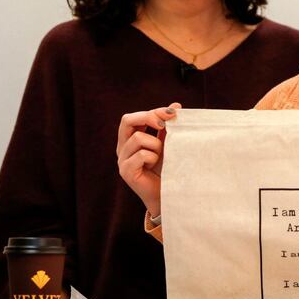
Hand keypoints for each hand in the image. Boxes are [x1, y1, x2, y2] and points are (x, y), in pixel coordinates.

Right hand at [117, 102, 181, 216]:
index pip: (134, 117)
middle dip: (148, 118)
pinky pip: (141, 155)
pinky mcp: (126, 172)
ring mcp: (122, 160)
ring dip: (155, 144)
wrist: (168, 193)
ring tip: (161, 155)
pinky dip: (153, 157)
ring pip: (137, 138)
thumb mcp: (168, 143)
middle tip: (165, 124)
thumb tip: (176, 105)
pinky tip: (155, 165)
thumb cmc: (167, 168)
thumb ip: (168, 126)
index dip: (153, 111)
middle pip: (127, 120)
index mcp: (130, 138)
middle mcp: (123, 147)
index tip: (173, 112)